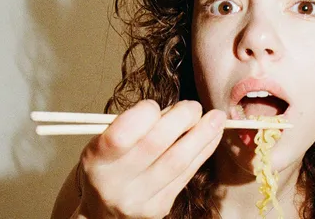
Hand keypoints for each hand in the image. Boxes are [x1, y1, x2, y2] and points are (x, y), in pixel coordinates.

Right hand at [75, 100, 225, 218]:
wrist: (103, 211)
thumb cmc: (109, 164)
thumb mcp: (107, 141)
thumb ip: (136, 124)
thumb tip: (177, 110)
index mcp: (97, 160)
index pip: (122, 134)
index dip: (145, 113)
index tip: (153, 105)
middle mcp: (115, 184)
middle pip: (156, 144)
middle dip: (182, 119)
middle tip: (194, 106)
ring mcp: (139, 200)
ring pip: (178, 161)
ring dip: (202, 135)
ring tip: (217, 118)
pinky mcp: (160, 207)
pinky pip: (187, 175)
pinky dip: (203, 151)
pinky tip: (213, 136)